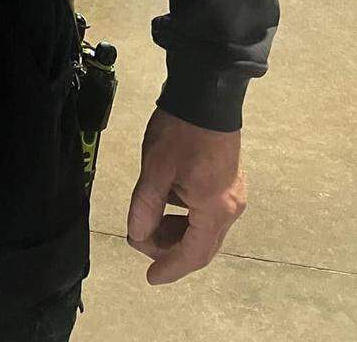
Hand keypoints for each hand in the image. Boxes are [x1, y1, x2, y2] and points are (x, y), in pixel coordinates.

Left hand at [126, 108, 246, 284]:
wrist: (207, 94)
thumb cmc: (181, 131)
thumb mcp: (156, 168)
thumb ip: (146, 205)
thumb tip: (137, 233)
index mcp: (214, 209)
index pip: (192, 254)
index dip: (170, 267)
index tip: (151, 277)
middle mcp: (230, 207)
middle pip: (201, 245)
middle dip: (171, 250)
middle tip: (142, 242)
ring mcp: (233, 193)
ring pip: (205, 229)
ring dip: (178, 232)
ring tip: (150, 222)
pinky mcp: (230, 179)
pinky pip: (209, 212)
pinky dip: (187, 216)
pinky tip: (168, 203)